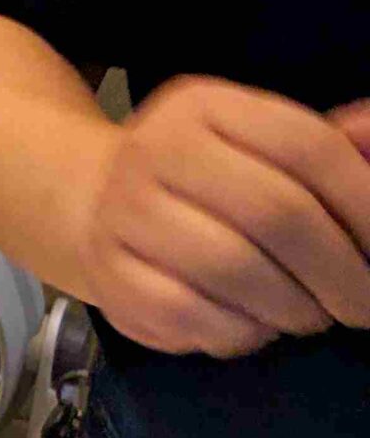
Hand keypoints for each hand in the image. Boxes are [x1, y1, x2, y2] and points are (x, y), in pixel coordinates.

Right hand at [70, 75, 369, 357]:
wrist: (96, 202)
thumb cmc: (208, 181)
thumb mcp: (265, 147)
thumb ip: (335, 148)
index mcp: (205, 106)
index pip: (307, 145)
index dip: (366, 204)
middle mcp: (156, 147)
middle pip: (276, 211)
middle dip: (340, 272)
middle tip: (363, 305)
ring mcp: (123, 209)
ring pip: (232, 268)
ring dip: (293, 308)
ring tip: (308, 314)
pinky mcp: (108, 271)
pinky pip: (189, 312)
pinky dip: (239, 331)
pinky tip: (252, 323)